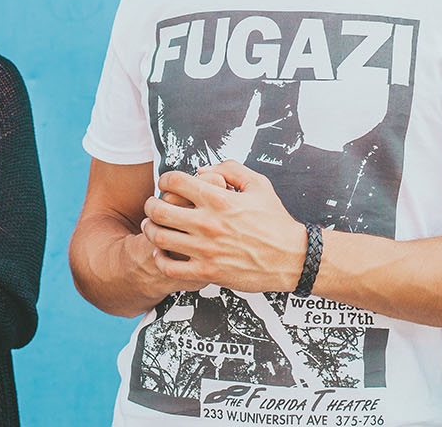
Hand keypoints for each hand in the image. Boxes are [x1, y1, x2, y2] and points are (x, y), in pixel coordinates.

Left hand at [142, 161, 306, 293]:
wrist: (291, 257)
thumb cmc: (275, 220)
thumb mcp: (259, 184)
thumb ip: (230, 169)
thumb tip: (201, 171)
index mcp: (219, 198)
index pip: (175, 182)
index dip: (165, 180)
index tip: (165, 184)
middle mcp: (208, 223)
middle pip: (160, 210)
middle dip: (150, 205)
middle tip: (151, 206)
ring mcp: (206, 249)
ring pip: (160, 238)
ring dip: (151, 230)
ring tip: (152, 227)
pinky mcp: (207, 271)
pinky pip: (170, 267)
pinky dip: (160, 259)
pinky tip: (162, 253)